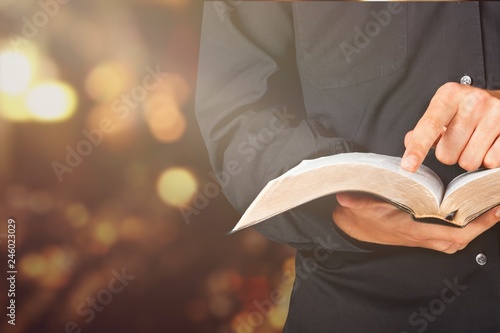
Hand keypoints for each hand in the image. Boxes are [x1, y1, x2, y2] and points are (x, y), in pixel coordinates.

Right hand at [332, 192, 499, 253]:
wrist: (353, 228)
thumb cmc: (360, 217)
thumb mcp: (357, 206)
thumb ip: (355, 201)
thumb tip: (344, 198)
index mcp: (410, 229)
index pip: (451, 234)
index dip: (475, 225)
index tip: (491, 211)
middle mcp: (419, 237)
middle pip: (460, 240)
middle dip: (482, 226)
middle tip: (497, 208)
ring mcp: (421, 238)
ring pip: (456, 242)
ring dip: (474, 230)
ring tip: (488, 213)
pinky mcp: (420, 236)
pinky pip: (448, 240)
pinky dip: (462, 232)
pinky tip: (467, 219)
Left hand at [402, 83, 499, 171]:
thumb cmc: (468, 108)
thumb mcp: (443, 110)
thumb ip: (423, 129)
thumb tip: (409, 142)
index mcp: (450, 95)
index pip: (429, 126)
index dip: (417, 149)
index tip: (408, 166)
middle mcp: (474, 101)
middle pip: (447, 153)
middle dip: (449, 154)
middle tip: (459, 139)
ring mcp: (496, 114)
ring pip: (468, 162)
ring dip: (468, 158)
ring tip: (474, 141)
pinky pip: (490, 162)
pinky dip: (487, 159)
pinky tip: (489, 144)